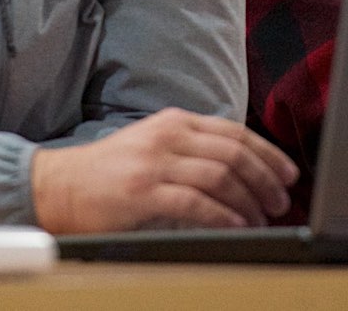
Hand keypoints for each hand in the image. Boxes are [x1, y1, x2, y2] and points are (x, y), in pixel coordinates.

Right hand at [30, 108, 297, 233]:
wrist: (59, 186)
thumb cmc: (108, 172)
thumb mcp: (153, 146)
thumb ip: (191, 149)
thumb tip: (241, 170)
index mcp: (173, 121)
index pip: (234, 132)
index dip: (268, 153)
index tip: (288, 174)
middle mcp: (167, 136)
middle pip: (233, 153)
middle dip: (265, 178)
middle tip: (280, 200)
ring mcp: (155, 163)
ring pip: (221, 177)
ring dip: (249, 200)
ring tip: (262, 218)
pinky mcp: (144, 192)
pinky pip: (197, 203)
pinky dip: (224, 216)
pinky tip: (237, 226)